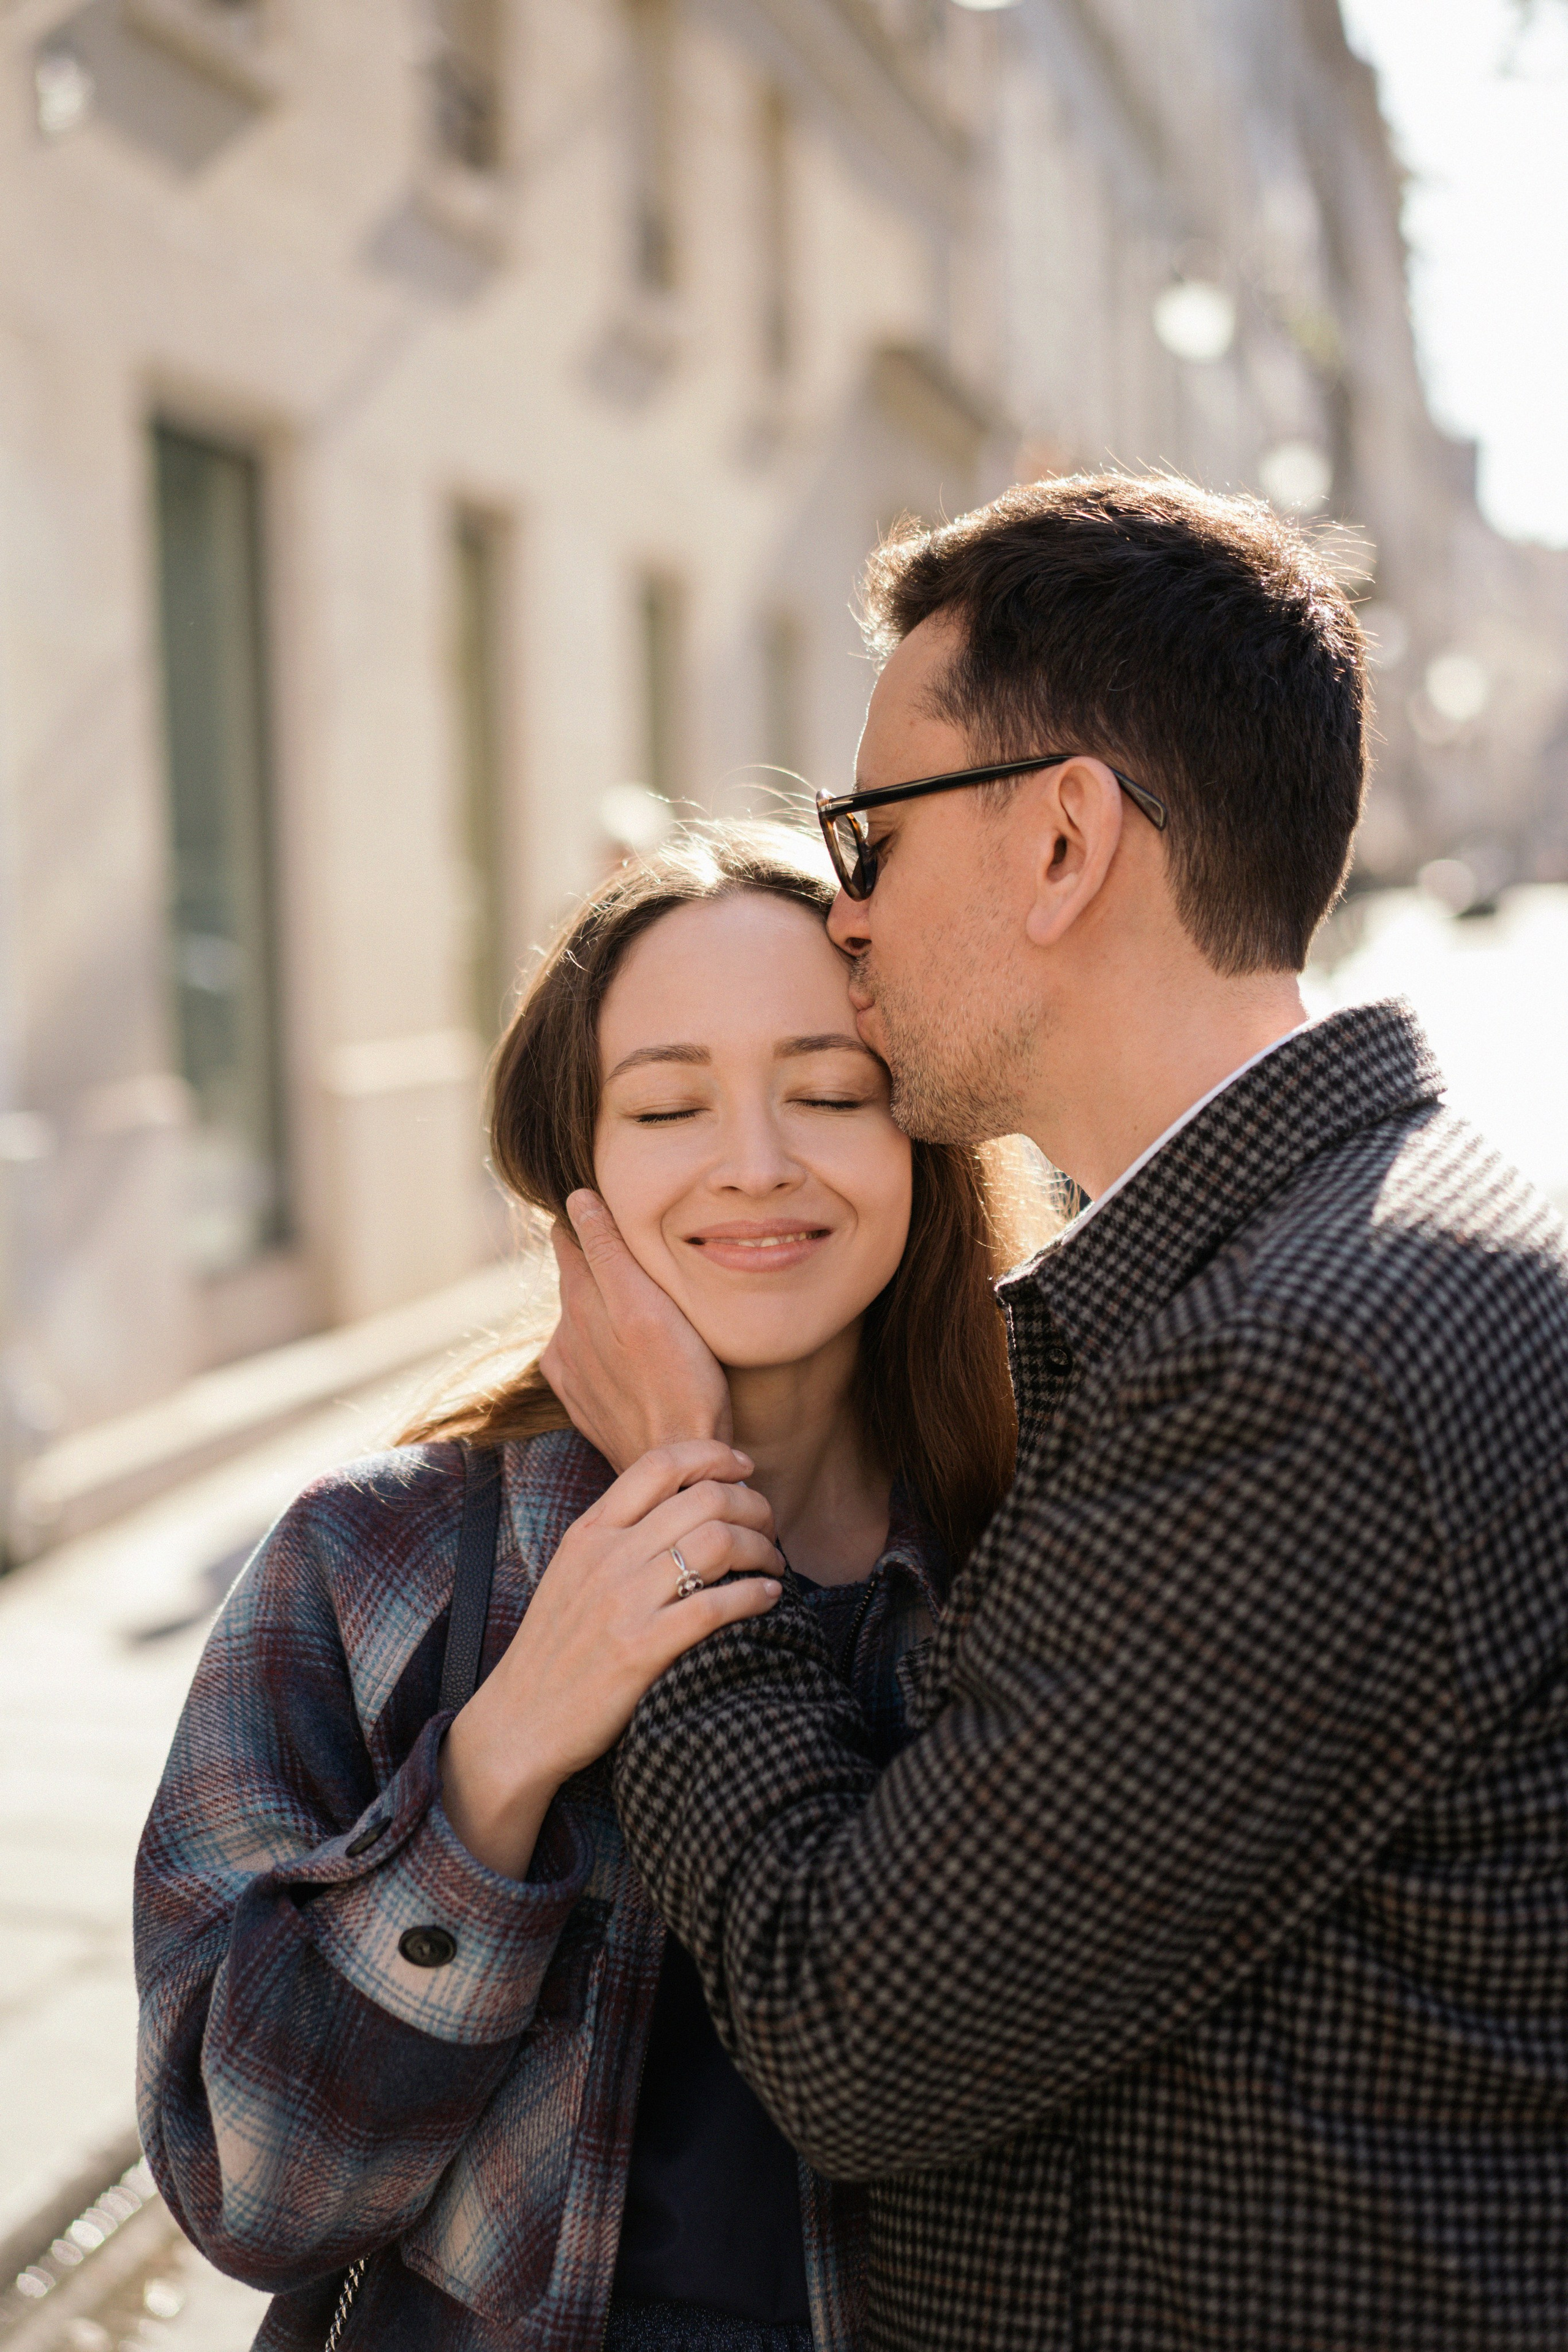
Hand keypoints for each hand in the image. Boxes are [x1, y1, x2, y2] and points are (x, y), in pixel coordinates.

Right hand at [440, 1440, 780, 1877]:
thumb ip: (617, 1536)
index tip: (743, 1468)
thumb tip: (682, 1506)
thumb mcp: (573, 1573)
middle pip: (704, 1499)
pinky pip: (715, 1606)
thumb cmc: (556, 1649)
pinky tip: (768, 1598)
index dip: (713, 1456)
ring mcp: (623, 1603)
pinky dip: (754, 1596)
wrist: (519, 1721)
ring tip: (772, 1565)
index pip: (660, 1463)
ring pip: (717, 1543)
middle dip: (753, 1506)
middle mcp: (607, 1557)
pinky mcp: (641, 1650)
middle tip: (769, 1527)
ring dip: (761, 1549)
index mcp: (590, 1531)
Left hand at [539, 1189, 731, 1469]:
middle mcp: (563, 1333)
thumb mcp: (649, 1303)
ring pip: (583, 1320)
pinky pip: (587, 1359)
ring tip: (645, 1313)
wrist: (677, 1462)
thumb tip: (576, 1197)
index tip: (617, 1210)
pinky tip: (635, 1356)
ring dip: (604, 1310)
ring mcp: (570, 1371)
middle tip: (641, 1260)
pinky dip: (605, 1349)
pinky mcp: (581, 1401)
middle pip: (577, 1279)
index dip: (592, 1221)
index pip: (571, 1238)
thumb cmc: (680, 1382)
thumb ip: (609, 1249)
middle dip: (600, 1265)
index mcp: (579, 1300)